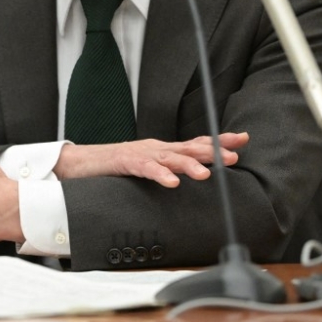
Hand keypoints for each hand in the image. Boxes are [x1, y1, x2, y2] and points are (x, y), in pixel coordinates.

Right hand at [54, 132, 248, 187]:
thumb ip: (166, 170)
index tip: (242, 139)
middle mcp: (156, 148)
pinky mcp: (125, 162)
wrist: (79, 162)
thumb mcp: (147, 168)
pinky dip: (160, 175)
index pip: (195, 143)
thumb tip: (188, 179)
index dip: (218, 141)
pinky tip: (172, 183)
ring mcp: (141, 154)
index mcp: (162, 150)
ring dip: (189, 165)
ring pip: (170, 158)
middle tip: (233, 155)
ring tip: (206, 174)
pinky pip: (146, 169)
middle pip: (188, 147)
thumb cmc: (114, 167)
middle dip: (212, 150)